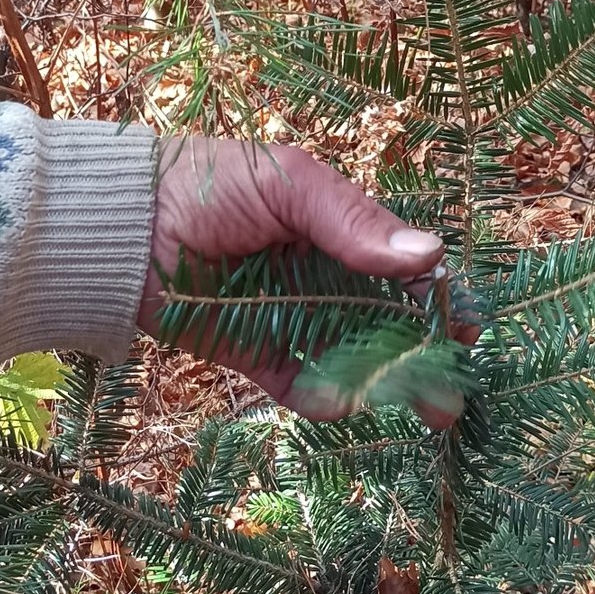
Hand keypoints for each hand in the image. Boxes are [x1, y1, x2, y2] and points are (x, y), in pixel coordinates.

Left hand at [138, 138, 474, 425]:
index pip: (405, 271)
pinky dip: (324, 398)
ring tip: (425, 410)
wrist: (126, 223)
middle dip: (425, 358)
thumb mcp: (290, 184)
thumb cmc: (211, 183)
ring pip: (354, 360)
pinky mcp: (256, 355)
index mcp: (340, 232)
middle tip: (454, 390)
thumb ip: (353, 220)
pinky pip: (300, 383)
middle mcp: (325, 280)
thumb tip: (429, 254)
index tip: (468, 327)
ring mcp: (293, 321)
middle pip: (389, 326)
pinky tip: (347, 404)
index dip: (439, 300)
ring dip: (388, 386)